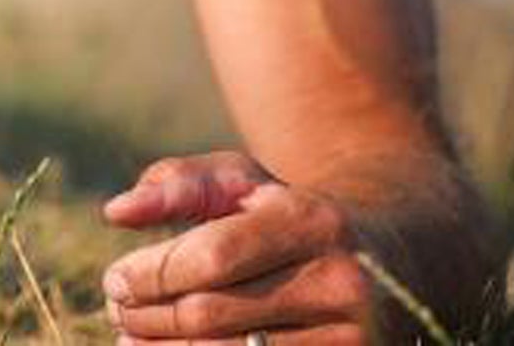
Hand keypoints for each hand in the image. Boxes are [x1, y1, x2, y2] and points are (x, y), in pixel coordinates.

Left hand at [99, 151, 373, 342]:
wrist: (399, 265)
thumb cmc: (294, 217)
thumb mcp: (246, 184)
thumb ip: (181, 185)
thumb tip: (116, 212)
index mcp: (312, 222)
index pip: (212, 257)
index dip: (152, 273)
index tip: (114, 278)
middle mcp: (339, 283)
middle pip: (213, 313)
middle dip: (149, 314)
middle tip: (116, 308)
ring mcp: (350, 339)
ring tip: (131, 336)